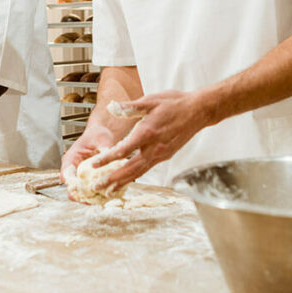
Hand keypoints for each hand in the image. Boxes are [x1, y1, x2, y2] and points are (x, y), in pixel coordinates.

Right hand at [61, 124, 121, 200]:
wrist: (102, 134)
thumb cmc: (98, 135)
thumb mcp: (102, 141)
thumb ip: (104, 151)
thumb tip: (109, 158)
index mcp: (71, 158)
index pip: (66, 174)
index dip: (71, 184)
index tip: (79, 190)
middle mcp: (73, 168)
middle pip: (70, 186)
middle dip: (78, 195)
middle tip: (88, 201)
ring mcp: (80, 174)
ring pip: (79, 190)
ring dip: (87, 197)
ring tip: (98, 201)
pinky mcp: (88, 178)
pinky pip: (88, 189)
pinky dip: (95, 194)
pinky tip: (104, 197)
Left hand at [92, 90, 215, 189]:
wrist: (198, 111)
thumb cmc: (175, 103)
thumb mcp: (150, 100)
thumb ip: (130, 107)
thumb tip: (112, 106)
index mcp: (147, 133)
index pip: (123, 150)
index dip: (106, 159)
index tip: (93, 165)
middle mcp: (154, 148)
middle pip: (129, 168)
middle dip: (112, 179)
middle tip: (97, 187)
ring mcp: (161, 154)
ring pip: (139, 172)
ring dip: (122, 182)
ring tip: (109, 191)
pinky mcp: (165, 155)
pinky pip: (146, 169)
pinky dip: (135, 176)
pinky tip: (127, 180)